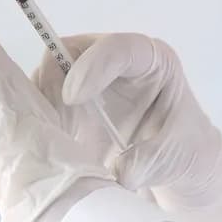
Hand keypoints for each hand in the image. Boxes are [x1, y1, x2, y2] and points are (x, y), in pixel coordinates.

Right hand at [31, 33, 221, 221]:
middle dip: (55, 83)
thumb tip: (117, 173)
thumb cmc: (184, 148)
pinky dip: (37, 116)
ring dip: (42, 102)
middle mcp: (114, 60)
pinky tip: (44, 138)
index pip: (117, 48)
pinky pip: (40, 96)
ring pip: (48, 73)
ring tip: (48, 133)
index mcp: (151, 61)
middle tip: (52, 120)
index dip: (92, 66)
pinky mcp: (68, 96)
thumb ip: (147, 162)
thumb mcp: (173, 157)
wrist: (175, 160)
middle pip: (70, 52)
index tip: (73, 98)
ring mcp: (87, 76)